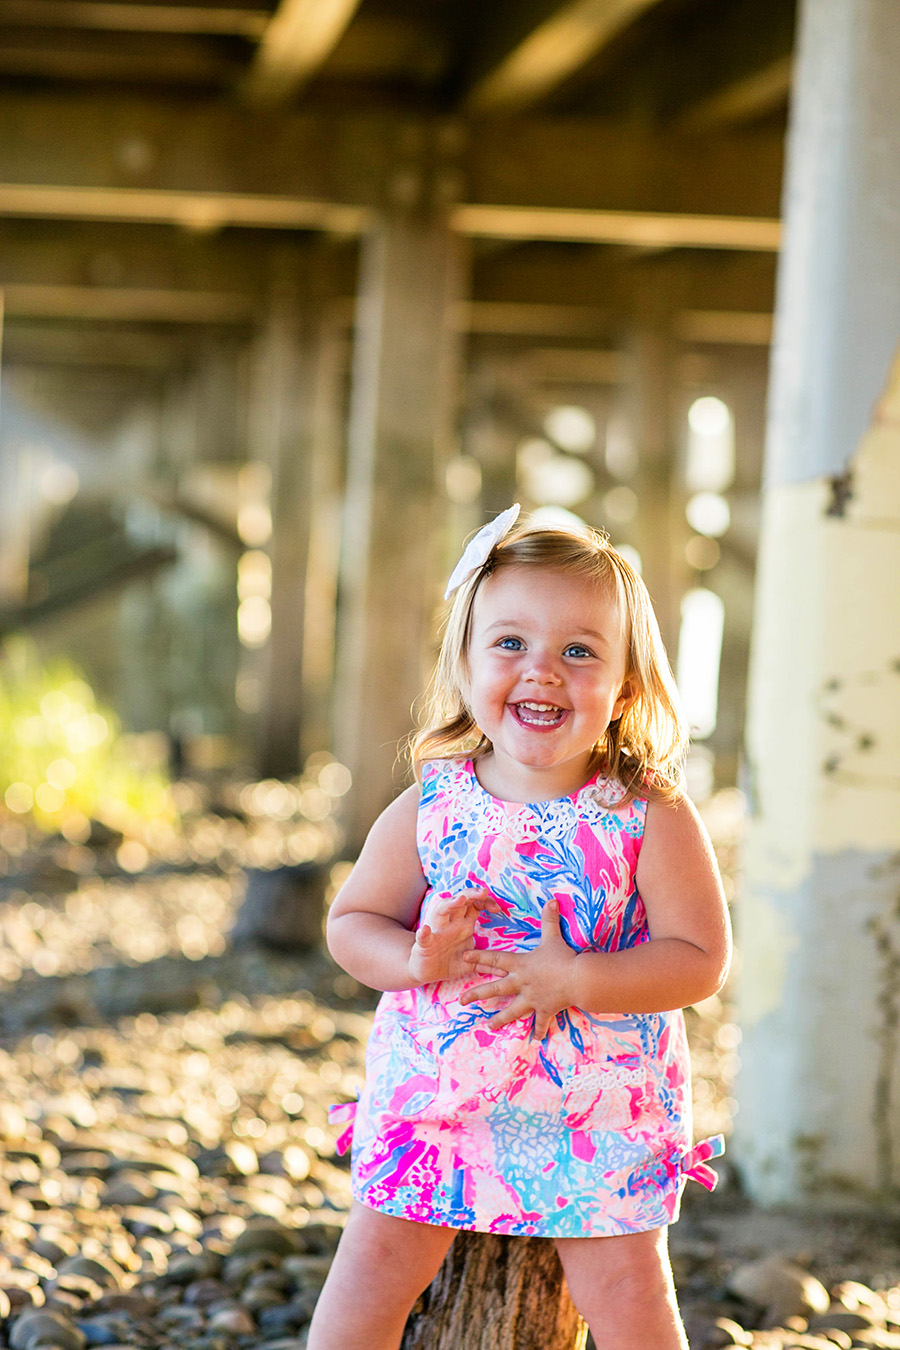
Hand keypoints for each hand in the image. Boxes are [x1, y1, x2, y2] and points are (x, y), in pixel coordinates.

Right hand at [408, 888, 497, 984]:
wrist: (426, 972)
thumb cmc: (448, 962)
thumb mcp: (470, 964)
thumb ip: (487, 963)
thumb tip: (506, 972)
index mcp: (462, 925)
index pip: (475, 906)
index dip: (485, 902)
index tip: (497, 909)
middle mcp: (450, 924)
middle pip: (460, 901)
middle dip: (471, 894)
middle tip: (483, 892)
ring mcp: (437, 932)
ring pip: (441, 911)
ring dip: (450, 904)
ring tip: (459, 900)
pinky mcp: (424, 945)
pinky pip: (423, 937)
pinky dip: (424, 933)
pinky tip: (426, 930)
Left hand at [459, 899, 578, 1038]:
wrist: (577, 979)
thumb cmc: (563, 957)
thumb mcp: (553, 937)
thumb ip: (549, 919)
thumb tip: (551, 899)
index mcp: (520, 964)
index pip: (495, 960)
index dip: (479, 958)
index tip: (464, 959)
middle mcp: (521, 983)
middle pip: (495, 989)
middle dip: (476, 994)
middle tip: (461, 1001)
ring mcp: (531, 998)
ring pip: (511, 1010)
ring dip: (500, 1019)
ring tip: (488, 1026)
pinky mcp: (544, 1009)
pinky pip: (540, 1022)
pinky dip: (538, 1030)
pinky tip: (534, 1040)